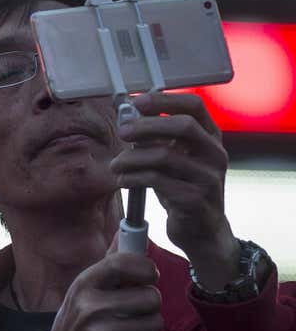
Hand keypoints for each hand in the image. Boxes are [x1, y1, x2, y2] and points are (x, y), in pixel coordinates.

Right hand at [46, 247, 164, 330]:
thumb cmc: (82, 315)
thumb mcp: (88, 288)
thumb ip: (110, 263)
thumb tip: (124, 233)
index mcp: (84, 283)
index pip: (121, 264)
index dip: (145, 267)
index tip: (150, 275)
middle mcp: (88, 306)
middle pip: (149, 297)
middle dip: (151, 302)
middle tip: (140, 306)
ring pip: (154, 322)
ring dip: (150, 324)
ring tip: (134, 325)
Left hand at [110, 91, 237, 287]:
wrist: (202, 231)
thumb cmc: (182, 187)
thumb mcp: (174, 159)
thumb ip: (158, 139)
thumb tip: (127, 116)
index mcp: (211, 138)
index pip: (195, 106)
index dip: (164, 99)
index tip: (136, 102)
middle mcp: (215, 155)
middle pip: (183, 127)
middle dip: (147, 126)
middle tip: (122, 132)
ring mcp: (208, 178)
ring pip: (164, 156)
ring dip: (131, 158)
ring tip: (115, 165)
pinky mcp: (195, 200)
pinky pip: (157, 181)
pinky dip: (132, 178)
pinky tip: (122, 180)